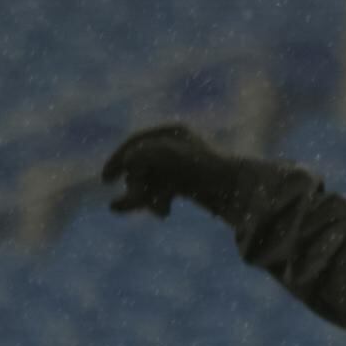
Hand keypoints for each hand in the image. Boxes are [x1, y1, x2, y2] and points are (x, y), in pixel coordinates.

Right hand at [101, 123, 250, 220]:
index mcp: (173, 133)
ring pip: (150, 182)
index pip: (135, 142)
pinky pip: (162, 193)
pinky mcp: (188, 184)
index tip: (106, 179)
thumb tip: (127, 160)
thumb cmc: (207, 172)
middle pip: (141, 166)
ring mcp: (182, 165)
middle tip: (120, 206)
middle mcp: (176, 146)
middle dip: (135, 186)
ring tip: (150, 212)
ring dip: (145, 198)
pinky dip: (158, 202)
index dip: (118, 160)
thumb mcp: (172, 159)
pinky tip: (163, 213)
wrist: (240, 190)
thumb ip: (146, 155)